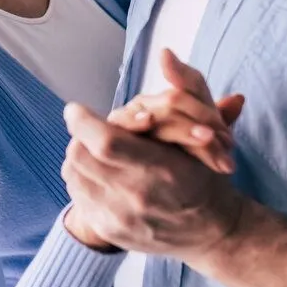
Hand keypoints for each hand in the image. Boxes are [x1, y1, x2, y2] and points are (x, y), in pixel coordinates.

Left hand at [61, 54, 245, 260]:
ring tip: (90, 145)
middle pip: (81, 156)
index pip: (105, 142)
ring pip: (74, 175)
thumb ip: (188, 88)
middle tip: (84, 124)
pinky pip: (78, 197)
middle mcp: (138, 197)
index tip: (76, 108)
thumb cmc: (207, 174)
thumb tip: (166, 53)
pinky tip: (95, 169)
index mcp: (162, 170)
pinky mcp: (109, 232)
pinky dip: (81, 178)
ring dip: (79, 154)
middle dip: (79, 134)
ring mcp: (121, 219)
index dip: (83, 121)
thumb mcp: (206, 127)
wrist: (211, 231)